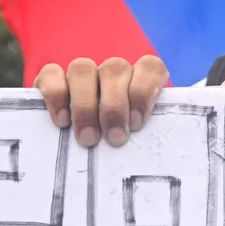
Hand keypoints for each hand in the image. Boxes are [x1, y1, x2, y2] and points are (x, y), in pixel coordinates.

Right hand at [35, 55, 168, 145]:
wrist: (84, 155)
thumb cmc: (124, 148)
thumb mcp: (142, 141)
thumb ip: (152, 138)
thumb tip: (172, 159)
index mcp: (140, 80)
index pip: (150, 67)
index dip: (144, 90)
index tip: (138, 123)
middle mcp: (113, 73)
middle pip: (115, 69)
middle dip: (114, 105)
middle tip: (114, 139)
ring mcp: (83, 74)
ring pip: (83, 69)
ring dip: (86, 105)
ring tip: (88, 138)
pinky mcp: (52, 79)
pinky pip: (52, 74)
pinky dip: (56, 94)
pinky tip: (61, 121)